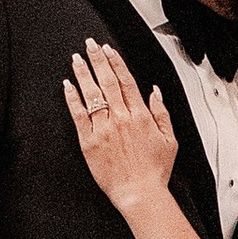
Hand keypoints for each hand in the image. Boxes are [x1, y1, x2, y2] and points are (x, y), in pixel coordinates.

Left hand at [65, 42, 181, 212]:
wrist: (140, 193)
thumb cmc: (154, 171)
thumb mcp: (170, 140)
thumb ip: (161, 113)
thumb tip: (155, 92)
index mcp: (141, 116)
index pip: (126, 81)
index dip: (116, 62)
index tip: (109, 49)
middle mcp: (121, 118)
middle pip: (107, 81)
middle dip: (98, 60)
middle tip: (90, 44)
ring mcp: (104, 128)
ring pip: (92, 94)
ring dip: (83, 73)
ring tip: (77, 58)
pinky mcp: (89, 141)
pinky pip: (79, 114)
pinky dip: (73, 98)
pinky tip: (68, 85)